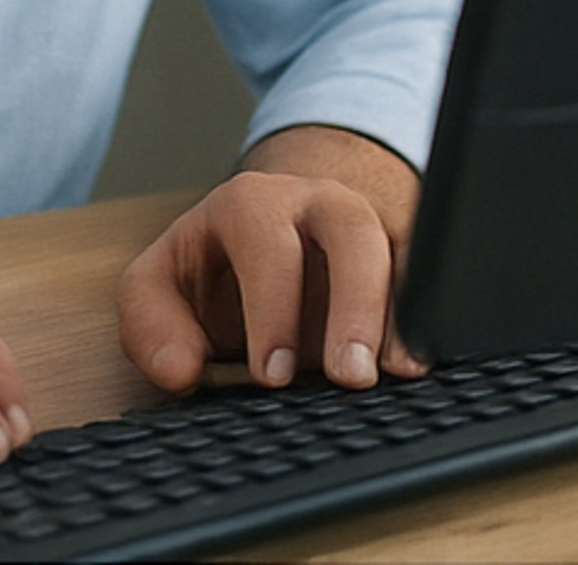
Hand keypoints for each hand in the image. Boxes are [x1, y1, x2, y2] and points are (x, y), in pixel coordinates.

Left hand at [117, 126, 426, 393]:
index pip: (265, 240)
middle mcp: (314, 201)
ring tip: (398, 372)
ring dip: (400, 310)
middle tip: (347, 376)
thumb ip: (149, 324)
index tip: (271, 374)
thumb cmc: (214, 268)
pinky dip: (428, 314)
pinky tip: (419, 360)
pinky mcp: (401, 252)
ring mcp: (366, 221)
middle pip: (348, 227)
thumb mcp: (161, 285)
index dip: (272, 306)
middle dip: (352, 301)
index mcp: (248, 203)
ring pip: (398, 244)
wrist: (269, 230)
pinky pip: (429, 271)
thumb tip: (180, 369)